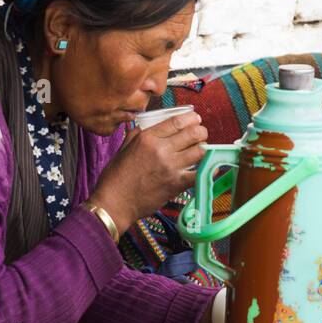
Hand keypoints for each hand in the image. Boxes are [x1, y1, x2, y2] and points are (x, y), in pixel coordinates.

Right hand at [86, 112, 208, 234]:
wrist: (114, 203)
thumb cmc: (115, 178)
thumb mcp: (123, 149)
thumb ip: (135, 136)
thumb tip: (144, 127)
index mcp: (148, 138)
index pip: (177, 121)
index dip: (191, 118)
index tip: (195, 119)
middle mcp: (161, 149)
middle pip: (193, 133)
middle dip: (201, 132)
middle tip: (200, 135)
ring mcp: (170, 167)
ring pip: (200, 151)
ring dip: (203, 149)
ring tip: (200, 151)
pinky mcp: (176, 184)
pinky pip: (199, 173)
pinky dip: (206, 170)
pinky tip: (207, 168)